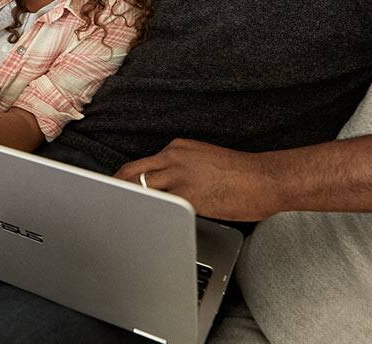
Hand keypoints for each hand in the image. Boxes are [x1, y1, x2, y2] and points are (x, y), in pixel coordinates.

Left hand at [114, 138, 279, 220]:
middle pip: (132, 173)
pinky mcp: (188, 196)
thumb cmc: (241, 174)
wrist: (266, 178)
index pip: (141, 163)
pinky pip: (161, 206)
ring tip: (120, 216)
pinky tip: (143, 223)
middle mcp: (174, 156)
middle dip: (116, 189)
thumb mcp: (204, 160)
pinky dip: (149, 214)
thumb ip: (180, 168)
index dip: (125, 179)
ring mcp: (179, 175)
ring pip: (141, 188)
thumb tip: (166, 186)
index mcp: (177, 148)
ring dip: (129, 202)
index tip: (116, 190)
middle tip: (105, 203)